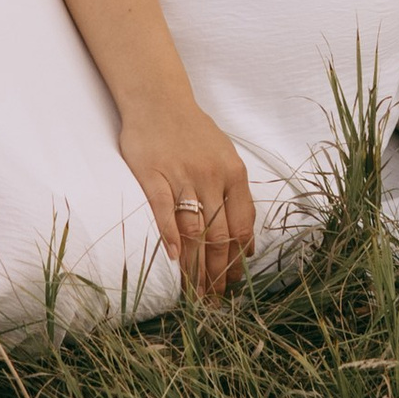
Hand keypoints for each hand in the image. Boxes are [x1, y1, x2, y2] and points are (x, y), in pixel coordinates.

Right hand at [117, 97, 256, 299]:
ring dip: (195, 265)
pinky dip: (169, 235)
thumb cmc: (192, 131)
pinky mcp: (152, 173)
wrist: (158, 98)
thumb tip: (246, 243)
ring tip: (195, 293)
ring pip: (193, 229)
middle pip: (218, 235)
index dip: (237, 260)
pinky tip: (173, 258)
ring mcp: (182, 174)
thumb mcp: (225, 156)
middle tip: (213, 300)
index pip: (240, 226)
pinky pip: (162, 209)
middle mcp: (211, 176)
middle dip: (217, 273)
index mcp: (233, 173)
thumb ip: (236, 195)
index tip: (232, 284)